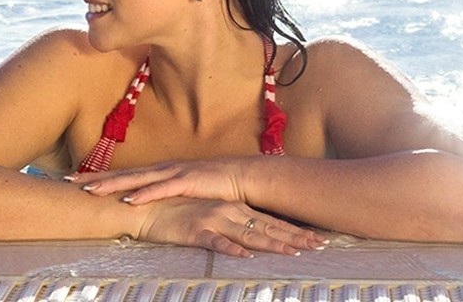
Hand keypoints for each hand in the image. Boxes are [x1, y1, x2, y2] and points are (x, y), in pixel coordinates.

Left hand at [74, 158, 246, 204]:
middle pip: (122, 174)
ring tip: (89, 189)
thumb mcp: (182, 188)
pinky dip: (145, 194)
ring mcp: (173, 173)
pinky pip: (162, 189)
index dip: (98, 176)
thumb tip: (144, 202)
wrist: (241, 176)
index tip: (74, 178)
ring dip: (112, 185)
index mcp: (157, 171)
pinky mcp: (188, 181)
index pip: (122, 174)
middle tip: (69, 180)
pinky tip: (130, 200)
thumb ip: (163, 192)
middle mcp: (161, 169)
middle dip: (95, 177)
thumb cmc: (212, 185)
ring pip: (136, 180)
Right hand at [132, 197, 325, 256]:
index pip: (270, 220)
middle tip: (319, 246)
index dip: (294, 231)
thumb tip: (252, 236)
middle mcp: (227, 211)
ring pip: (248, 235)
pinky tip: (245, 255)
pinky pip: (216, 242)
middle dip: (294, 238)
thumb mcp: (209, 214)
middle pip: (266, 227)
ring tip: (293, 253)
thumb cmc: (176, 211)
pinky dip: (231, 248)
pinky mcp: (195, 231)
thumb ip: (231, 223)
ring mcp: (212, 220)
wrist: (143, 206)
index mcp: (233, 207)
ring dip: (271, 244)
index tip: (317, 240)